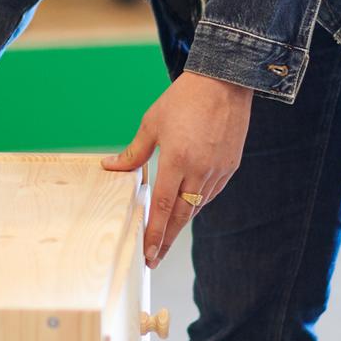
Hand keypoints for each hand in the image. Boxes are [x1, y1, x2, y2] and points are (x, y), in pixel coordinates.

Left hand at [101, 71, 252, 265]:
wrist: (224, 81)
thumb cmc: (184, 98)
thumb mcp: (151, 123)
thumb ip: (133, 152)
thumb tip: (110, 166)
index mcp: (177, 160)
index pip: (162, 207)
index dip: (154, 233)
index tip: (147, 253)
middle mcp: (199, 170)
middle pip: (181, 216)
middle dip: (166, 240)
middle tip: (154, 259)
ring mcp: (217, 170)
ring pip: (196, 206)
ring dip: (180, 223)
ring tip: (166, 238)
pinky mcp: (230, 166)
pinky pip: (210, 193)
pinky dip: (196, 204)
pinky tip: (186, 209)